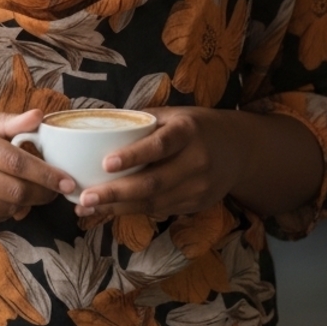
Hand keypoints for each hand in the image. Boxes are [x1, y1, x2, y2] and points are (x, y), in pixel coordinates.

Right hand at [0, 109, 75, 224]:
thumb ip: (8, 122)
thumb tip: (40, 117)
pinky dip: (8, 210)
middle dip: (43, 193)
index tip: (67, 180)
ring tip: (35, 191)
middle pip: (13, 189)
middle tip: (58, 189)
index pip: (15, 160)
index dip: (45, 173)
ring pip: (6, 207)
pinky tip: (10, 198)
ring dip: (27, 203)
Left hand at [74, 107, 250, 218]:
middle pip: (153, 183)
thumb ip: (143, 122)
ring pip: (153, 203)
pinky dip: (132, 211)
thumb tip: (100, 125)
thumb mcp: (175, 114)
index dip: (133, 156)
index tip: (106, 163)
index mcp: (188, 131)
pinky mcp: (195, 205)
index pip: (160, 145)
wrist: (241, 151)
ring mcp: (198, 188)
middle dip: (115, 193)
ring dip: (117, 208)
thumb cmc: (196, 126)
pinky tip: (108, 210)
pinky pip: (159, 210)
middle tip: (85, 197)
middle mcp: (196, 161)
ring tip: (86, 208)